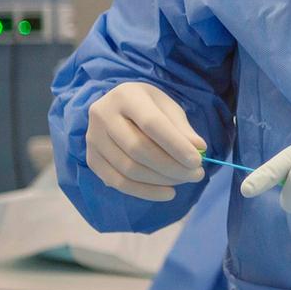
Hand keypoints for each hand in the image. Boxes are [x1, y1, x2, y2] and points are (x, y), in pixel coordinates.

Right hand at [85, 83, 206, 200]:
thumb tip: (199, 148)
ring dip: (161, 180)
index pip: (151, 123)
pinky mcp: (91, 159)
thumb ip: (182, 128)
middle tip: (196, 174)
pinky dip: (145, 192)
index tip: (197, 161)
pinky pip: (117, 182)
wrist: (117, 109)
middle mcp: (103, 115)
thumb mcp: (168, 108)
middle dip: (171, 166)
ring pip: (128, 168)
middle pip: (138, 148)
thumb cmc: (148, 107)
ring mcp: (92, 138)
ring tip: (184, 180)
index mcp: (125, 96)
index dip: (175, 145)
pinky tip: (167, 193)